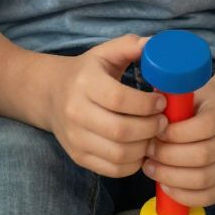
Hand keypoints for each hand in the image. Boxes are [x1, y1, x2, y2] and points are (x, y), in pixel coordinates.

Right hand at [43, 34, 166, 178]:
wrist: (51, 95)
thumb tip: (156, 45)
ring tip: (154, 135)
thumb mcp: (105, 53)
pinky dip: (133, 164)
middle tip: (163, 121)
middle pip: (121, 131)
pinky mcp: (78, 157)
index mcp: (85, 83)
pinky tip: (140, 148)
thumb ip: (130, 46)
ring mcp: (75, 138)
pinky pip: (112, 170)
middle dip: (150, 128)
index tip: (162, 101)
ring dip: (144, 147)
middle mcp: (75, 112)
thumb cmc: (88, 72)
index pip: (119, 98)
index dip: (146, 104)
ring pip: (118, 154)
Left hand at [143, 84, 214, 208]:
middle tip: (147, 152)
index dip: (176, 133)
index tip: (155, 132)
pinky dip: (182, 195)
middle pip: (203, 155)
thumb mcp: (184, 95)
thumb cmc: (192, 107)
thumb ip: (169, 101)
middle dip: (168, 156)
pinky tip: (164, 185)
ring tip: (150, 168)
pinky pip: (206, 197)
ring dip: (170, 176)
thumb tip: (147, 114)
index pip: (205, 126)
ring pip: (203, 179)